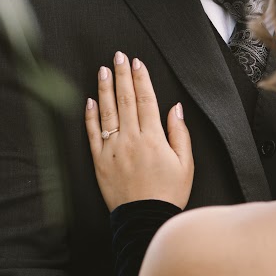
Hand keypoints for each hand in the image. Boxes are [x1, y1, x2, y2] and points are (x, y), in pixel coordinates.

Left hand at [85, 51, 193, 211]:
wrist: (145, 219)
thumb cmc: (168, 193)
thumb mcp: (185, 164)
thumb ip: (179, 133)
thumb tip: (174, 108)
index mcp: (153, 138)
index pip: (146, 100)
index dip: (141, 79)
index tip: (137, 63)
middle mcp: (131, 139)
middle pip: (125, 100)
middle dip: (122, 75)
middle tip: (118, 56)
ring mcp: (113, 149)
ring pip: (107, 112)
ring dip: (105, 88)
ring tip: (103, 70)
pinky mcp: (99, 161)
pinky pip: (93, 134)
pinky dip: (91, 116)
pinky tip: (90, 101)